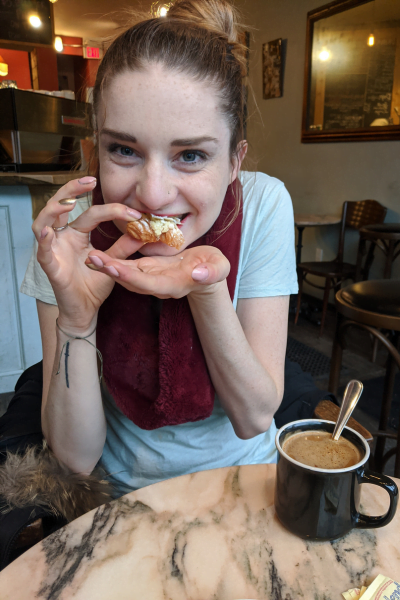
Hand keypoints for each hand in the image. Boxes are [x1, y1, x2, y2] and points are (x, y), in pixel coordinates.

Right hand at [32, 176, 143, 331]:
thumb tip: (143, 230)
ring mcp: (54, 250)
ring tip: (68, 202)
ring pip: (44, 222)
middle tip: (89, 180)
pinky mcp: (50, 267)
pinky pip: (43, 251)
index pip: (92, 213)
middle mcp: (63, 237)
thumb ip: (124, 246)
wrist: (86, 309)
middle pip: (61, 206)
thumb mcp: (113, 262)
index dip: (112, 210)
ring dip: (53, 210)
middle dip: (72, 190)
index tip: (134, 213)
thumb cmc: (94, 285)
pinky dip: (43, 240)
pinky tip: (47, 231)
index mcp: (78, 233)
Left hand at [85, 245, 230, 299]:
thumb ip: (211, 272)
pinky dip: (111, 262)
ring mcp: (150, 279)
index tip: (115, 269)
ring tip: (89, 257)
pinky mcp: (145, 270)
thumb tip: (199, 275)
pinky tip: (97, 255)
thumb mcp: (219, 267)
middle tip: (93, 260)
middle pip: (131, 282)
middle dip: (112, 272)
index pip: (150, 284)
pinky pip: (126, 268)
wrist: (207, 271)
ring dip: (107, 268)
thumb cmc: (215, 267)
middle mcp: (157, 286)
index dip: (132, 277)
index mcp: (174, 286)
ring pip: (125, 276)